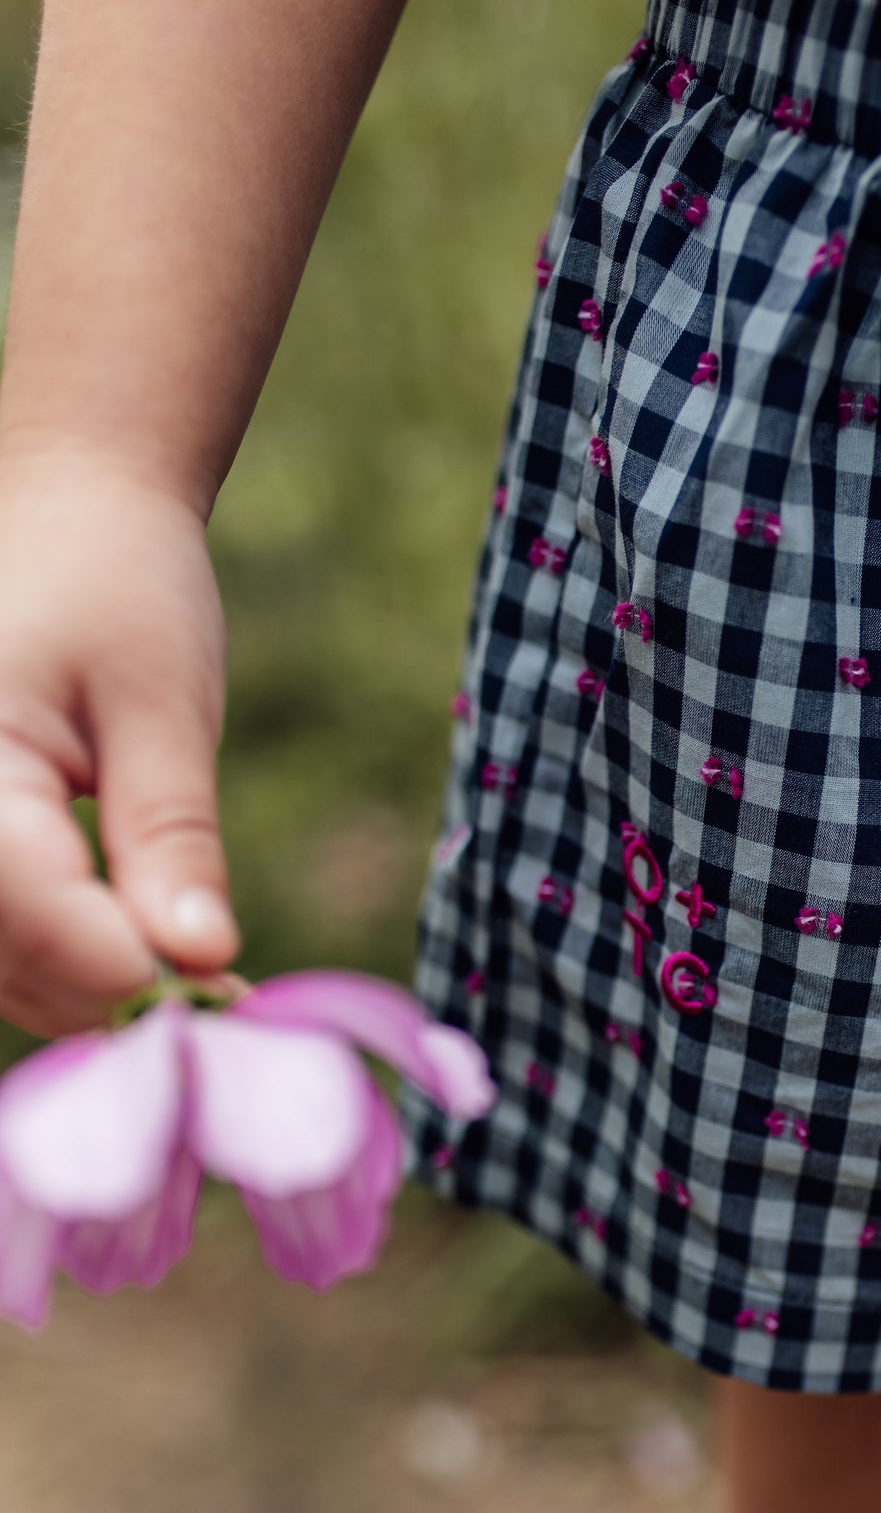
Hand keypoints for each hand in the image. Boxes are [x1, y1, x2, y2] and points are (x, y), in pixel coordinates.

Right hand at [0, 445, 239, 1037]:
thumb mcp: (162, 704)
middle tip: (226, 998)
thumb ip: (171, 837)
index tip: (218, 988)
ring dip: (92, 991)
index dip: (121, 965)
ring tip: (198, 980)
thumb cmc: (120, 588)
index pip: (28, 903)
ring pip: (0, 970)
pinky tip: (145, 954)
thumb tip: (200, 959)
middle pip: (8, 955)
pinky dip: (71, 966)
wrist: (69, 515)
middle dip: (113, 991)